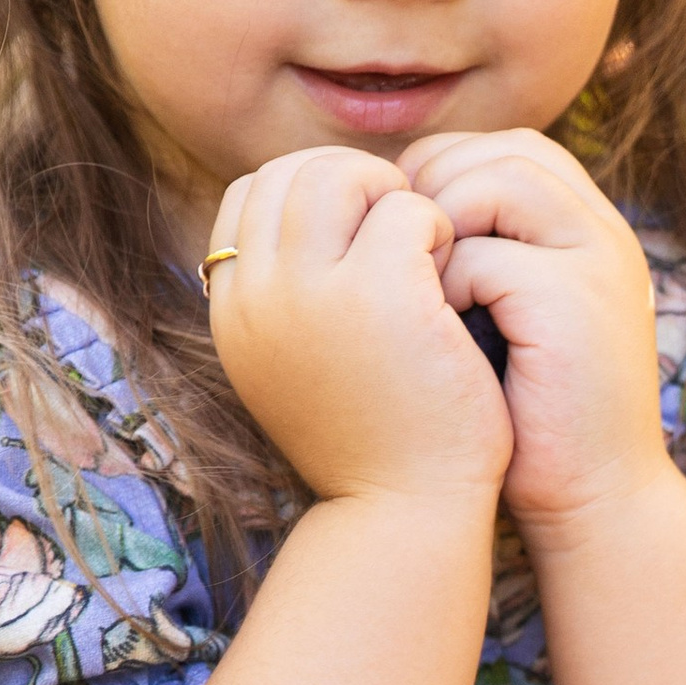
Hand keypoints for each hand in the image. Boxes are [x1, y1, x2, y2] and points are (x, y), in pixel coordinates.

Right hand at [203, 145, 510, 505]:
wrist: (404, 513)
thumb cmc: (370, 440)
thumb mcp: (302, 362)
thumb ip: (293, 293)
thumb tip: (319, 215)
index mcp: (232, 309)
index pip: (251, 193)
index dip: (314, 193)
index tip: (362, 236)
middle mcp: (257, 294)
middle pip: (293, 171)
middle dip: (358, 184)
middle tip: (405, 239)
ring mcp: (312, 291)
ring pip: (343, 175)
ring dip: (394, 199)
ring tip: (426, 256)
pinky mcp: (380, 294)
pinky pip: (407, 209)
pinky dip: (438, 228)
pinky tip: (453, 283)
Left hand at [400, 129, 668, 534]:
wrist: (594, 499)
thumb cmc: (531, 419)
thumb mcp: (504, 318)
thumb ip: (474, 256)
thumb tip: (386, 209)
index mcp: (588, 229)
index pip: (507, 148)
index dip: (442, 175)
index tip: (401, 235)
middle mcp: (602, 230)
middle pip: (502, 151)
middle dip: (433, 192)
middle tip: (399, 256)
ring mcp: (596, 259)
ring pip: (495, 182)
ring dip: (438, 229)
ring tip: (421, 290)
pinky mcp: (575, 302)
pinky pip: (486, 256)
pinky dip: (448, 288)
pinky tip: (438, 335)